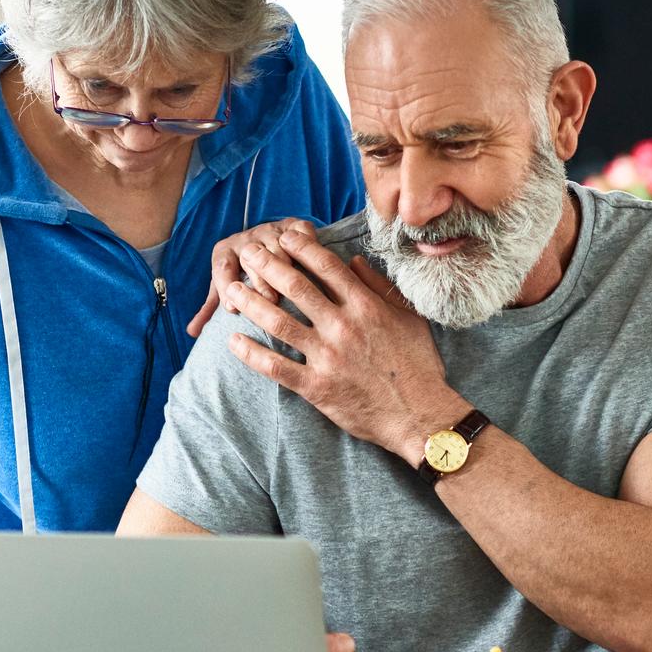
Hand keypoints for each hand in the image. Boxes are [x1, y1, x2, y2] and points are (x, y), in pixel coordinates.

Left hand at [187, 218, 318, 338]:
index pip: (221, 267)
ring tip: (292, 291)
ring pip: (278, 247)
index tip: (232, 309)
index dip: (225, 287)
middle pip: (251, 258)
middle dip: (260, 282)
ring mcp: (270, 229)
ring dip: (285, 269)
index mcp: (225, 251)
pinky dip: (307, 244)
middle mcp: (245, 238)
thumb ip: (210, 309)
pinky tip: (312, 265)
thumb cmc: (244, 273)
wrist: (266, 242)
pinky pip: (300, 232)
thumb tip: (191, 332)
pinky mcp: (292, 224)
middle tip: (269, 303)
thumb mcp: (226, 287)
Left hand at [227, 230, 460, 461]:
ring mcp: (327, 357)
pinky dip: (251, 354)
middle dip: (268, 265)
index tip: (283, 236)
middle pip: (296, 287)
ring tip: (232, 289)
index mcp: (365, 307)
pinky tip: (233, 341)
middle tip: (248, 252)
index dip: (301, 247)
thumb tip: (356, 260)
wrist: (419, 415)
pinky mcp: (317, 387)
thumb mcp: (408, 318)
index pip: (326, 266)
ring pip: (279, 322)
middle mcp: (343, 327)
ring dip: (251, 303)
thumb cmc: (417, 365)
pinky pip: (276, 367)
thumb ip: (380, 287)